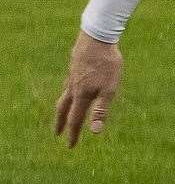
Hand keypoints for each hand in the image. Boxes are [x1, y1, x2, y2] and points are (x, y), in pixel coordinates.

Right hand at [55, 31, 122, 147]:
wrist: (97, 37)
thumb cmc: (107, 64)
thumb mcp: (109, 89)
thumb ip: (101, 110)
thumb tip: (95, 132)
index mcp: (81, 95)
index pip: (75, 120)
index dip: (73, 134)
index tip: (70, 146)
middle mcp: (73, 87)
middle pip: (63, 109)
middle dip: (61, 123)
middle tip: (57, 133)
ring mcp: (72, 76)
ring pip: (65, 95)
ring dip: (63, 107)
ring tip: (65, 113)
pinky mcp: (75, 66)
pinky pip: (69, 84)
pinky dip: (68, 92)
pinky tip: (74, 88)